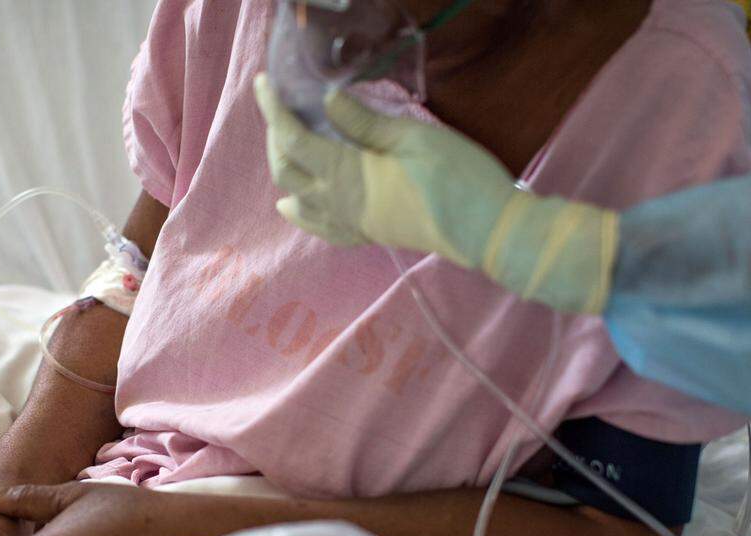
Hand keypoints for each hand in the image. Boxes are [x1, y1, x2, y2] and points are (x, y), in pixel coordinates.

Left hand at [253, 74, 617, 313]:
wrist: (486, 233)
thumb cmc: (456, 179)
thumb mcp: (413, 137)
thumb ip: (365, 122)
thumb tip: (326, 100)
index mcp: (345, 175)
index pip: (293, 140)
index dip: (274, 110)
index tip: (264, 84)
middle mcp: (338, 204)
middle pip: (286, 171)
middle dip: (275, 137)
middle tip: (280, 106)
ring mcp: (351, 224)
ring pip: (299, 200)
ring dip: (285, 171)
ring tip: (285, 144)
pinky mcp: (368, 235)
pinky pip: (321, 228)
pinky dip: (302, 213)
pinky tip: (295, 205)